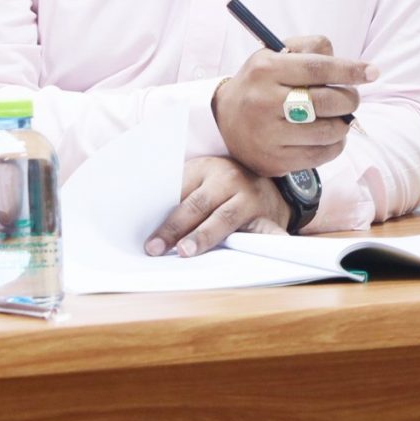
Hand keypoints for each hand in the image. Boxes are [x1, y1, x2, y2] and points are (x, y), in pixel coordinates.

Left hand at [145, 157, 289, 257]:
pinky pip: (269, 231)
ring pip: (225, 219)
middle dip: (175, 228)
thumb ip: (180, 194)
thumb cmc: (222, 182)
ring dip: (203, 236)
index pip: (180, 191)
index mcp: (206, 168)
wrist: (265, 177)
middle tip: (156, 248)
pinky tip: (270, 248)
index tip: (147, 237)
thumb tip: (149, 223)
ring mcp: (250, 199)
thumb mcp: (201, 177)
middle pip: (198, 205)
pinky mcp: (268, 218)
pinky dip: (272, 240)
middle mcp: (229, 180)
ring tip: (185, 251)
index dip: (161, 215)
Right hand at [212, 34, 374, 178]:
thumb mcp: (275, 55)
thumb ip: (310, 49)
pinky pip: (321, 156)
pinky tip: (329, 136)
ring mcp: (268, 136)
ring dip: (343, 124)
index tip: (373, 72)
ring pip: (328, 131)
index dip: (350, 70)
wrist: (223, 122)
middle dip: (350, 98)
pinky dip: (335, 145)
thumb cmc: (260, 84)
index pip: (318, 68)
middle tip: (350, 97)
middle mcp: (264, 102)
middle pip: (327, 101)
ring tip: (337, 118)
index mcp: (265, 69)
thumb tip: (348, 67)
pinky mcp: (274, 161)